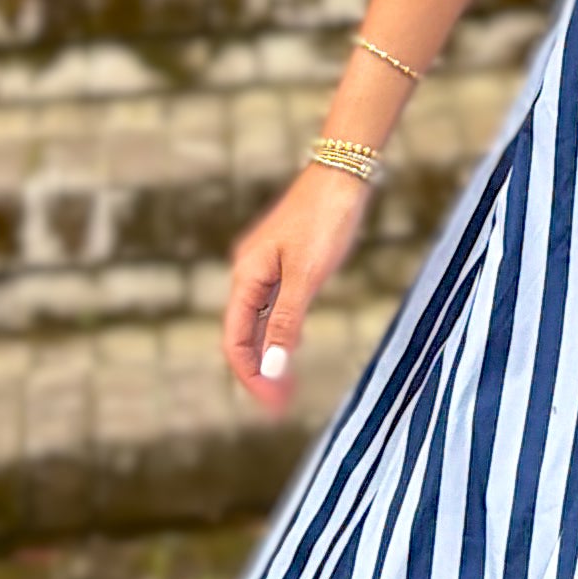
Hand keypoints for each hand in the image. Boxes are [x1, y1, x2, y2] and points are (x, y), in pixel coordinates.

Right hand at [221, 164, 373, 410]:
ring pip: (257, 321)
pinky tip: (293, 348)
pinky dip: (279, 331)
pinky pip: (272, 306)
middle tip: (282, 405)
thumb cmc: (326, 219)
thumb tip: (272, 368)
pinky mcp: (283, 260)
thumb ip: (287, 321)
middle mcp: (247, 273)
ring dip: (269, 355)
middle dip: (259, 372)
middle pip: (242, 335)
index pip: (234, 341)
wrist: (343, 173)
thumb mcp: (307, 276)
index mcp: (246, 277)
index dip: (250, 376)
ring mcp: (264, 266)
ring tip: (287, 386)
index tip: (273, 405)